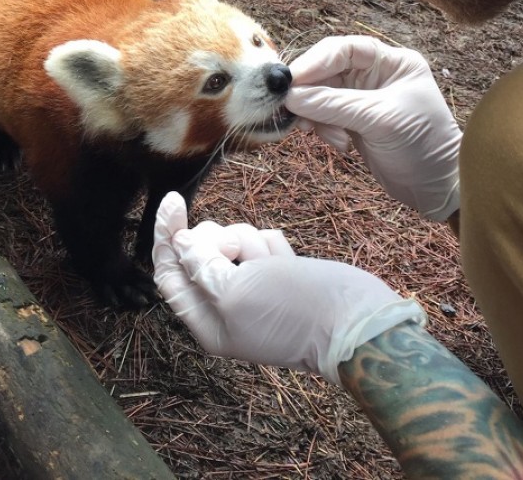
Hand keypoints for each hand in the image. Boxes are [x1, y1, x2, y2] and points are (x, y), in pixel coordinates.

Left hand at [153, 192, 425, 382]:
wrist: (355, 319)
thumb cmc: (294, 309)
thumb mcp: (235, 291)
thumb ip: (200, 268)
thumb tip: (180, 244)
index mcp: (207, 322)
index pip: (169, 272)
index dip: (167, 235)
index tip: (174, 201)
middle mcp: (226, 307)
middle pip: (199, 251)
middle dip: (218, 239)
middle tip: (237, 251)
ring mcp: (254, 289)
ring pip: (233, 240)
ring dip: (251, 242)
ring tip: (273, 265)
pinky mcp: (278, 273)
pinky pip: (261, 241)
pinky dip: (272, 245)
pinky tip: (288, 263)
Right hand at [286, 36, 460, 220]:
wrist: (439, 189)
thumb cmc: (423, 145)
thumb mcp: (379, 120)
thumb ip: (334, 105)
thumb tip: (290, 96)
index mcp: (391, 62)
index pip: (345, 49)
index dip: (316, 61)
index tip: (292, 79)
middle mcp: (375, 76)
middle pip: (328, 71)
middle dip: (310, 91)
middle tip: (292, 109)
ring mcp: (363, 100)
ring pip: (321, 95)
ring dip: (314, 114)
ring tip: (317, 133)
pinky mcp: (353, 123)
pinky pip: (324, 116)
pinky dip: (321, 128)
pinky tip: (337, 143)